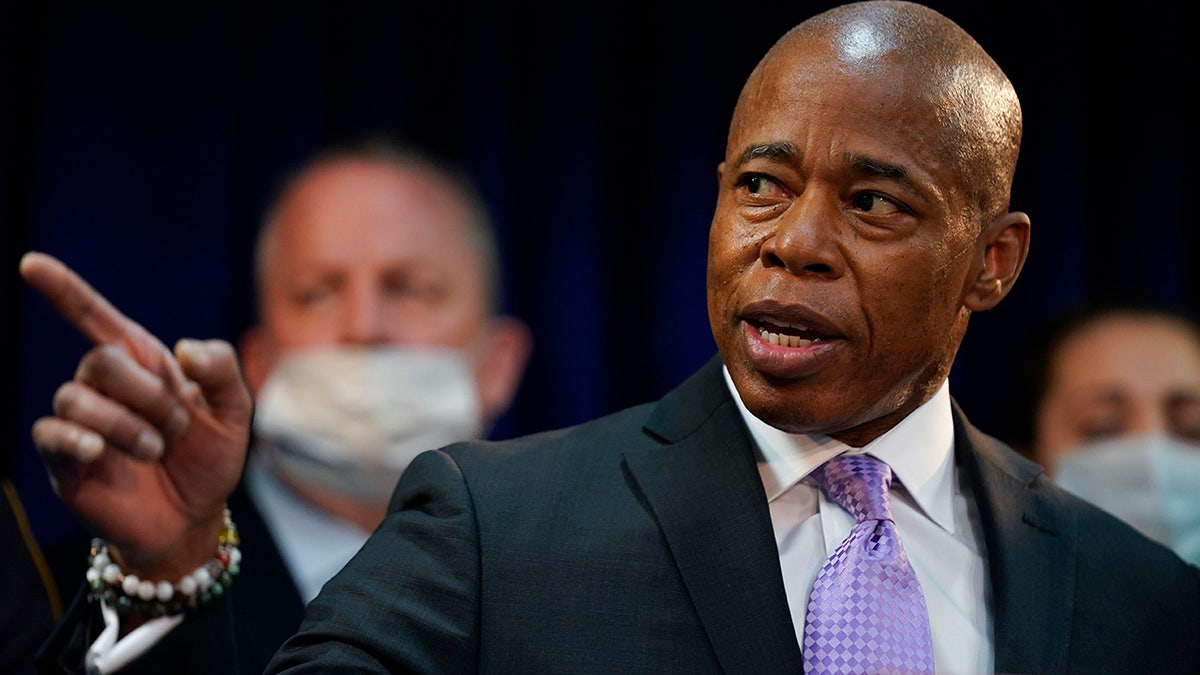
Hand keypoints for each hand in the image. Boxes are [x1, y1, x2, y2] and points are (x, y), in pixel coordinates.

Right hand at [20, 251, 252, 580]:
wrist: (196, 516)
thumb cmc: (210, 457)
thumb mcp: (233, 410)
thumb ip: (222, 368)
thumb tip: (182, 349)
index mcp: (142, 363)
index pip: (94, 317)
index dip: (63, 289)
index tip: (31, 263)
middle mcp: (105, 386)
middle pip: (100, 361)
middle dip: (147, 394)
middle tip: (177, 429)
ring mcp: (81, 423)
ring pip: (77, 398)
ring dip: (127, 425)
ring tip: (157, 451)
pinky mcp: (66, 461)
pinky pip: (51, 434)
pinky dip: (78, 440)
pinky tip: (102, 452)